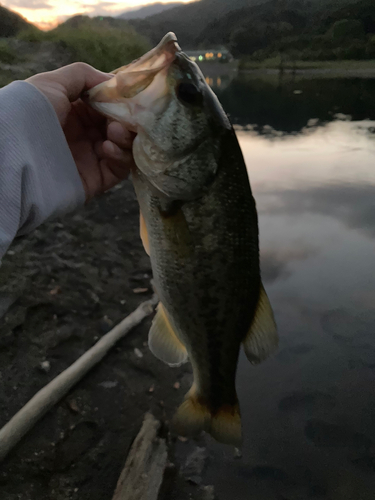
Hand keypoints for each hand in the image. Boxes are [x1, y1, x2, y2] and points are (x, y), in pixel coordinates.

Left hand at [27, 62, 134, 200]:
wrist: (17, 154)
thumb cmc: (31, 112)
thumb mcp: (52, 83)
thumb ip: (84, 75)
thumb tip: (114, 81)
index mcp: (72, 113)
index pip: (106, 106)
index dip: (120, 101)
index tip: (131, 97)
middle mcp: (82, 136)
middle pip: (118, 127)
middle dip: (126, 120)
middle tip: (127, 117)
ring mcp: (89, 159)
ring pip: (123, 148)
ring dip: (124, 138)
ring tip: (116, 132)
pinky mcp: (95, 180)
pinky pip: (118, 170)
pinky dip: (120, 157)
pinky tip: (107, 148)